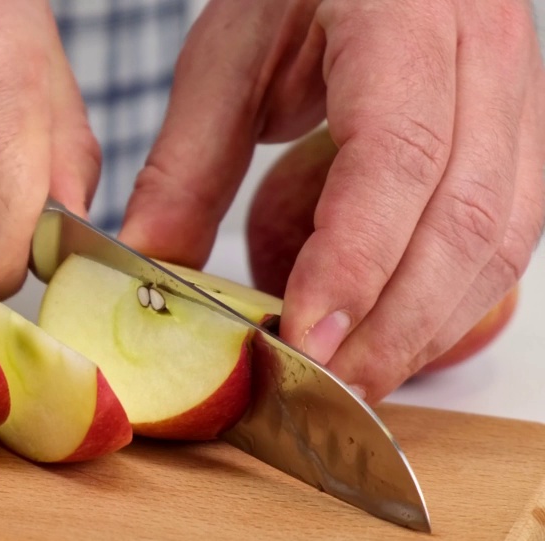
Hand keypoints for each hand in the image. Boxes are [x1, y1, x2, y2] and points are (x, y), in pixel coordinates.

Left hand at [119, 0, 544, 402]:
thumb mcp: (228, 56)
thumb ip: (189, 161)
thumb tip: (149, 265)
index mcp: (406, 17)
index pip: (399, 154)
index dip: (355, 259)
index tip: (306, 338)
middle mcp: (487, 53)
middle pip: (466, 217)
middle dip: (394, 323)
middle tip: (322, 387)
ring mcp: (521, 96)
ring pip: (502, 239)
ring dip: (427, 326)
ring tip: (349, 377)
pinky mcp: (522, 138)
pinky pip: (507, 236)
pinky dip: (450, 300)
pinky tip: (389, 333)